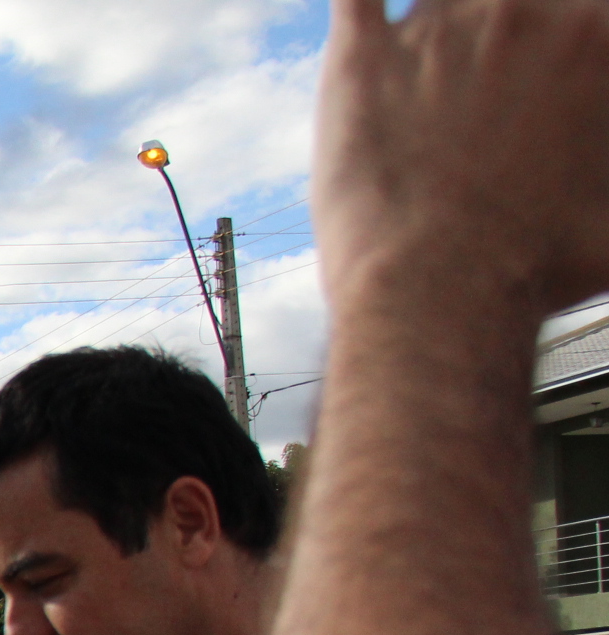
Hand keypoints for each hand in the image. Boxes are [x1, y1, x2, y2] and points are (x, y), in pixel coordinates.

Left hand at [314, 0, 608, 317]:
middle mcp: (522, 11)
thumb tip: (602, 151)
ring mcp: (438, 29)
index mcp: (597, 34)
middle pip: (522, 2)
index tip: (550, 97)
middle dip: (517, 42)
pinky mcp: (362, 57)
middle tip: (498, 105)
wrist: (441, 293)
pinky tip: (371, 14)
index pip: (587, 17)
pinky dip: (366, 3)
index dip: (571, 59)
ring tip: (448, 82)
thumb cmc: (541, 263)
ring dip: (455, 25)